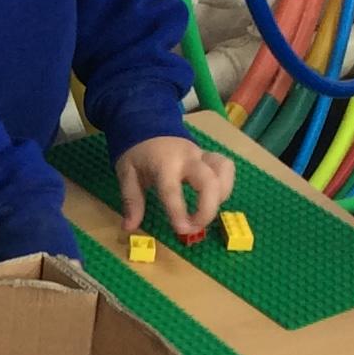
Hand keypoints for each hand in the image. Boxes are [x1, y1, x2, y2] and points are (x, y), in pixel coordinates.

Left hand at [115, 135, 233, 238]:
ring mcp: (202, 155)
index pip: (172, 189)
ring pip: (224, 171)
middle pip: (209, 181)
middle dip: (207, 210)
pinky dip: (226, 185)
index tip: (181, 229)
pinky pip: (226, 168)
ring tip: (205, 212)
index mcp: (163, 163)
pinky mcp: (210, 156)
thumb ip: (131, 201)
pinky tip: (213, 198)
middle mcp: (187, 158)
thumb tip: (129, 227)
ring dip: (221, 196)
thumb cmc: (138, 152)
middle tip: (194, 228)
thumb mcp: (126, 174)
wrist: (148, 124)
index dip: (178, 211)